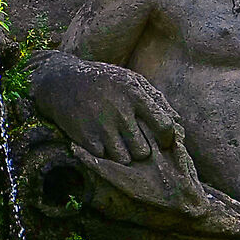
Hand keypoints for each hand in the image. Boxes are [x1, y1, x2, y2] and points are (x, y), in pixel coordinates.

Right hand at [29, 52, 184, 164]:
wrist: (61, 82)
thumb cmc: (103, 81)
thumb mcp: (131, 80)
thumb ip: (156, 99)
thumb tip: (178, 123)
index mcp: (135, 95)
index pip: (164, 126)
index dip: (168, 138)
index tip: (164, 141)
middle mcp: (120, 112)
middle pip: (144, 151)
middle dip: (141, 150)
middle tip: (134, 142)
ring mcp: (102, 127)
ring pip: (125, 159)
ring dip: (123, 154)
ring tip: (117, 143)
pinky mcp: (85, 138)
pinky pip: (105, 158)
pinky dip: (103, 153)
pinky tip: (100, 140)